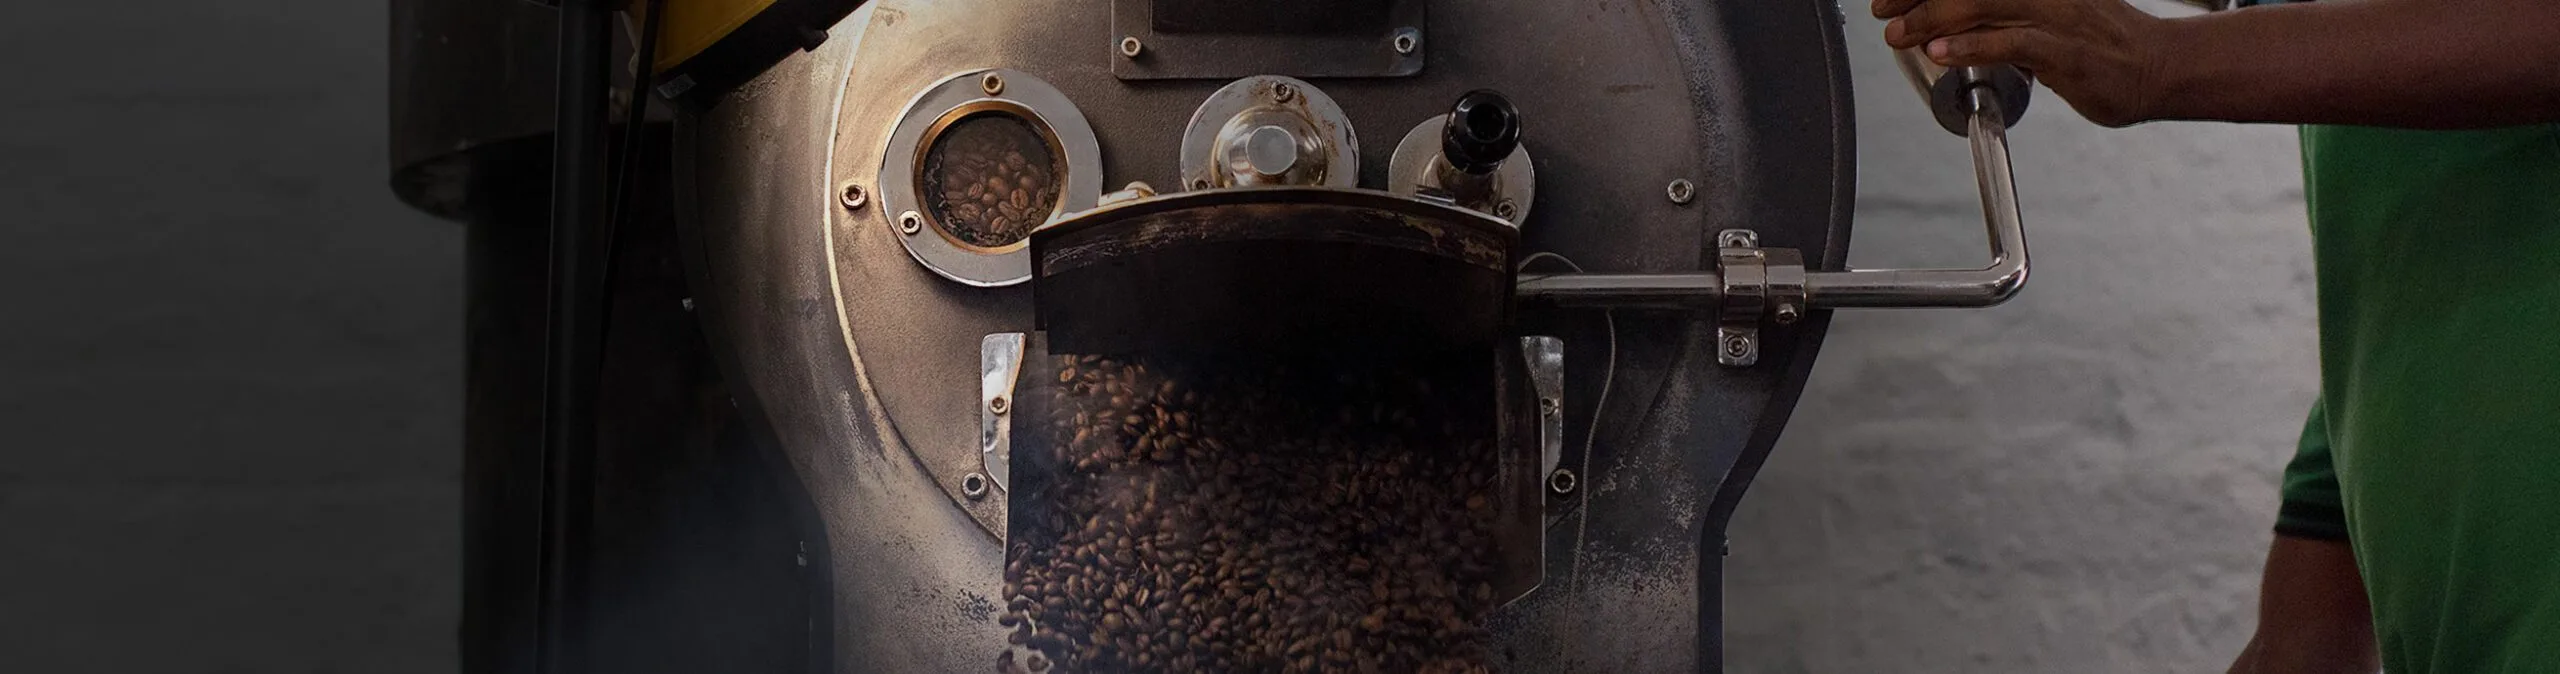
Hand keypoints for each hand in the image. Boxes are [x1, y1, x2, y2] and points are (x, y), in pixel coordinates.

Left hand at [1873, 0, 2176, 126]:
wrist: (2155, 67)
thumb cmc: (2093, 44)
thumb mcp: (2041, 15)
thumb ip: (1999, 13)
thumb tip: (1946, 20)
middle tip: (1883, 12)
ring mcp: (2056, 14)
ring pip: (1983, 5)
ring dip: (1932, 17)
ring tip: (1899, 33)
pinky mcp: (2064, 50)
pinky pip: (2011, 42)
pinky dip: (1971, 45)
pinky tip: (1940, 50)